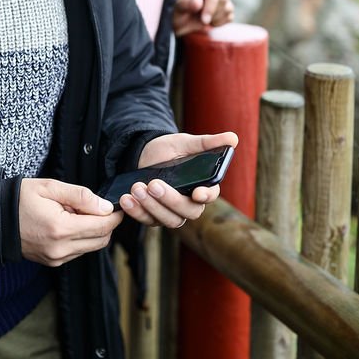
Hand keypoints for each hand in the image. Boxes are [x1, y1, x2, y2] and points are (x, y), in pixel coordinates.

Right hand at [18, 178, 122, 266]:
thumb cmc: (20, 199)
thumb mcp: (50, 187)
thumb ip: (81, 196)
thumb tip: (106, 207)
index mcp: (61, 228)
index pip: (102, 226)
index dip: (114, 215)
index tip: (116, 205)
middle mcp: (60, 249)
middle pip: (101, 240)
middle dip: (106, 224)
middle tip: (96, 206)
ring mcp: (56, 258)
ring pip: (91, 247)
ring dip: (92, 231)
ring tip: (74, 214)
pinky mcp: (53, 262)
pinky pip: (77, 252)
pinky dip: (80, 239)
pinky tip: (67, 225)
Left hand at [117, 132, 238, 228]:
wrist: (145, 154)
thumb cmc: (170, 149)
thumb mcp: (186, 143)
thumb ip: (208, 143)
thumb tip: (232, 138)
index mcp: (203, 186)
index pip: (210, 195)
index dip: (205, 196)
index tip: (196, 192)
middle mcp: (190, 203)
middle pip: (187, 211)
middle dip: (170, 200)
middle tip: (152, 184)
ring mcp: (172, 213)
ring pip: (167, 219)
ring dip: (151, 206)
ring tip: (136, 188)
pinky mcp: (154, 217)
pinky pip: (147, 220)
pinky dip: (136, 211)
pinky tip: (126, 199)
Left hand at [171, 0, 233, 36]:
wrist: (179, 21)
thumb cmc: (176, 11)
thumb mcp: (177, 8)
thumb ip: (187, 4)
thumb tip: (198, 1)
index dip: (211, 6)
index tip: (204, 20)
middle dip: (212, 13)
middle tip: (200, 19)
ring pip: (228, 8)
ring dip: (216, 19)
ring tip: (202, 19)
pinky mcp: (225, 6)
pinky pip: (230, 16)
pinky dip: (220, 23)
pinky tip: (209, 21)